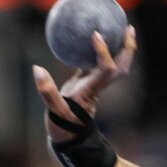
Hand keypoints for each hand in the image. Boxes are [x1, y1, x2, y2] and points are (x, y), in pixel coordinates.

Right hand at [32, 26, 136, 141]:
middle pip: (121, 68)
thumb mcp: (55, 111)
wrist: (69, 138)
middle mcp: (98, 86)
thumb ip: (47, 92)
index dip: (104, 52)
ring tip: (121, 29)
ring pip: (114, 66)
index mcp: (92, 91)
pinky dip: (101, 51)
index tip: (96, 35)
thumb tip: (37, 70)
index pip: (106, 69)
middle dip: (127, 50)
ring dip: (120, 49)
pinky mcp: (88, 83)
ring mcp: (95, 85)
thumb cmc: (63, 127)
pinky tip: (96, 37)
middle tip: (128, 28)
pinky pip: (99, 64)